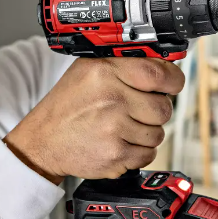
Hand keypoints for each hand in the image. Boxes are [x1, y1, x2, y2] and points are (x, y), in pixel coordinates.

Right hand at [4, 58, 185, 183]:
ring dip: (146, 133)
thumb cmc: (68, 105)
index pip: (159, 73)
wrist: (43, 142)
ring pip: (158, 133)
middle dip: (155, 110)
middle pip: (163, 107)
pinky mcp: (115, 155)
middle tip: (137, 110)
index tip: (172, 84)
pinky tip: (119, 142)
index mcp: (105, 72)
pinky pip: (148, 154)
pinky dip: (138, 151)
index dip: (173, 80)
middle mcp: (111, 99)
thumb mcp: (88, 70)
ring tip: (122, 127)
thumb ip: (124, 63)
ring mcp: (114, 129)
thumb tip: (165, 63)